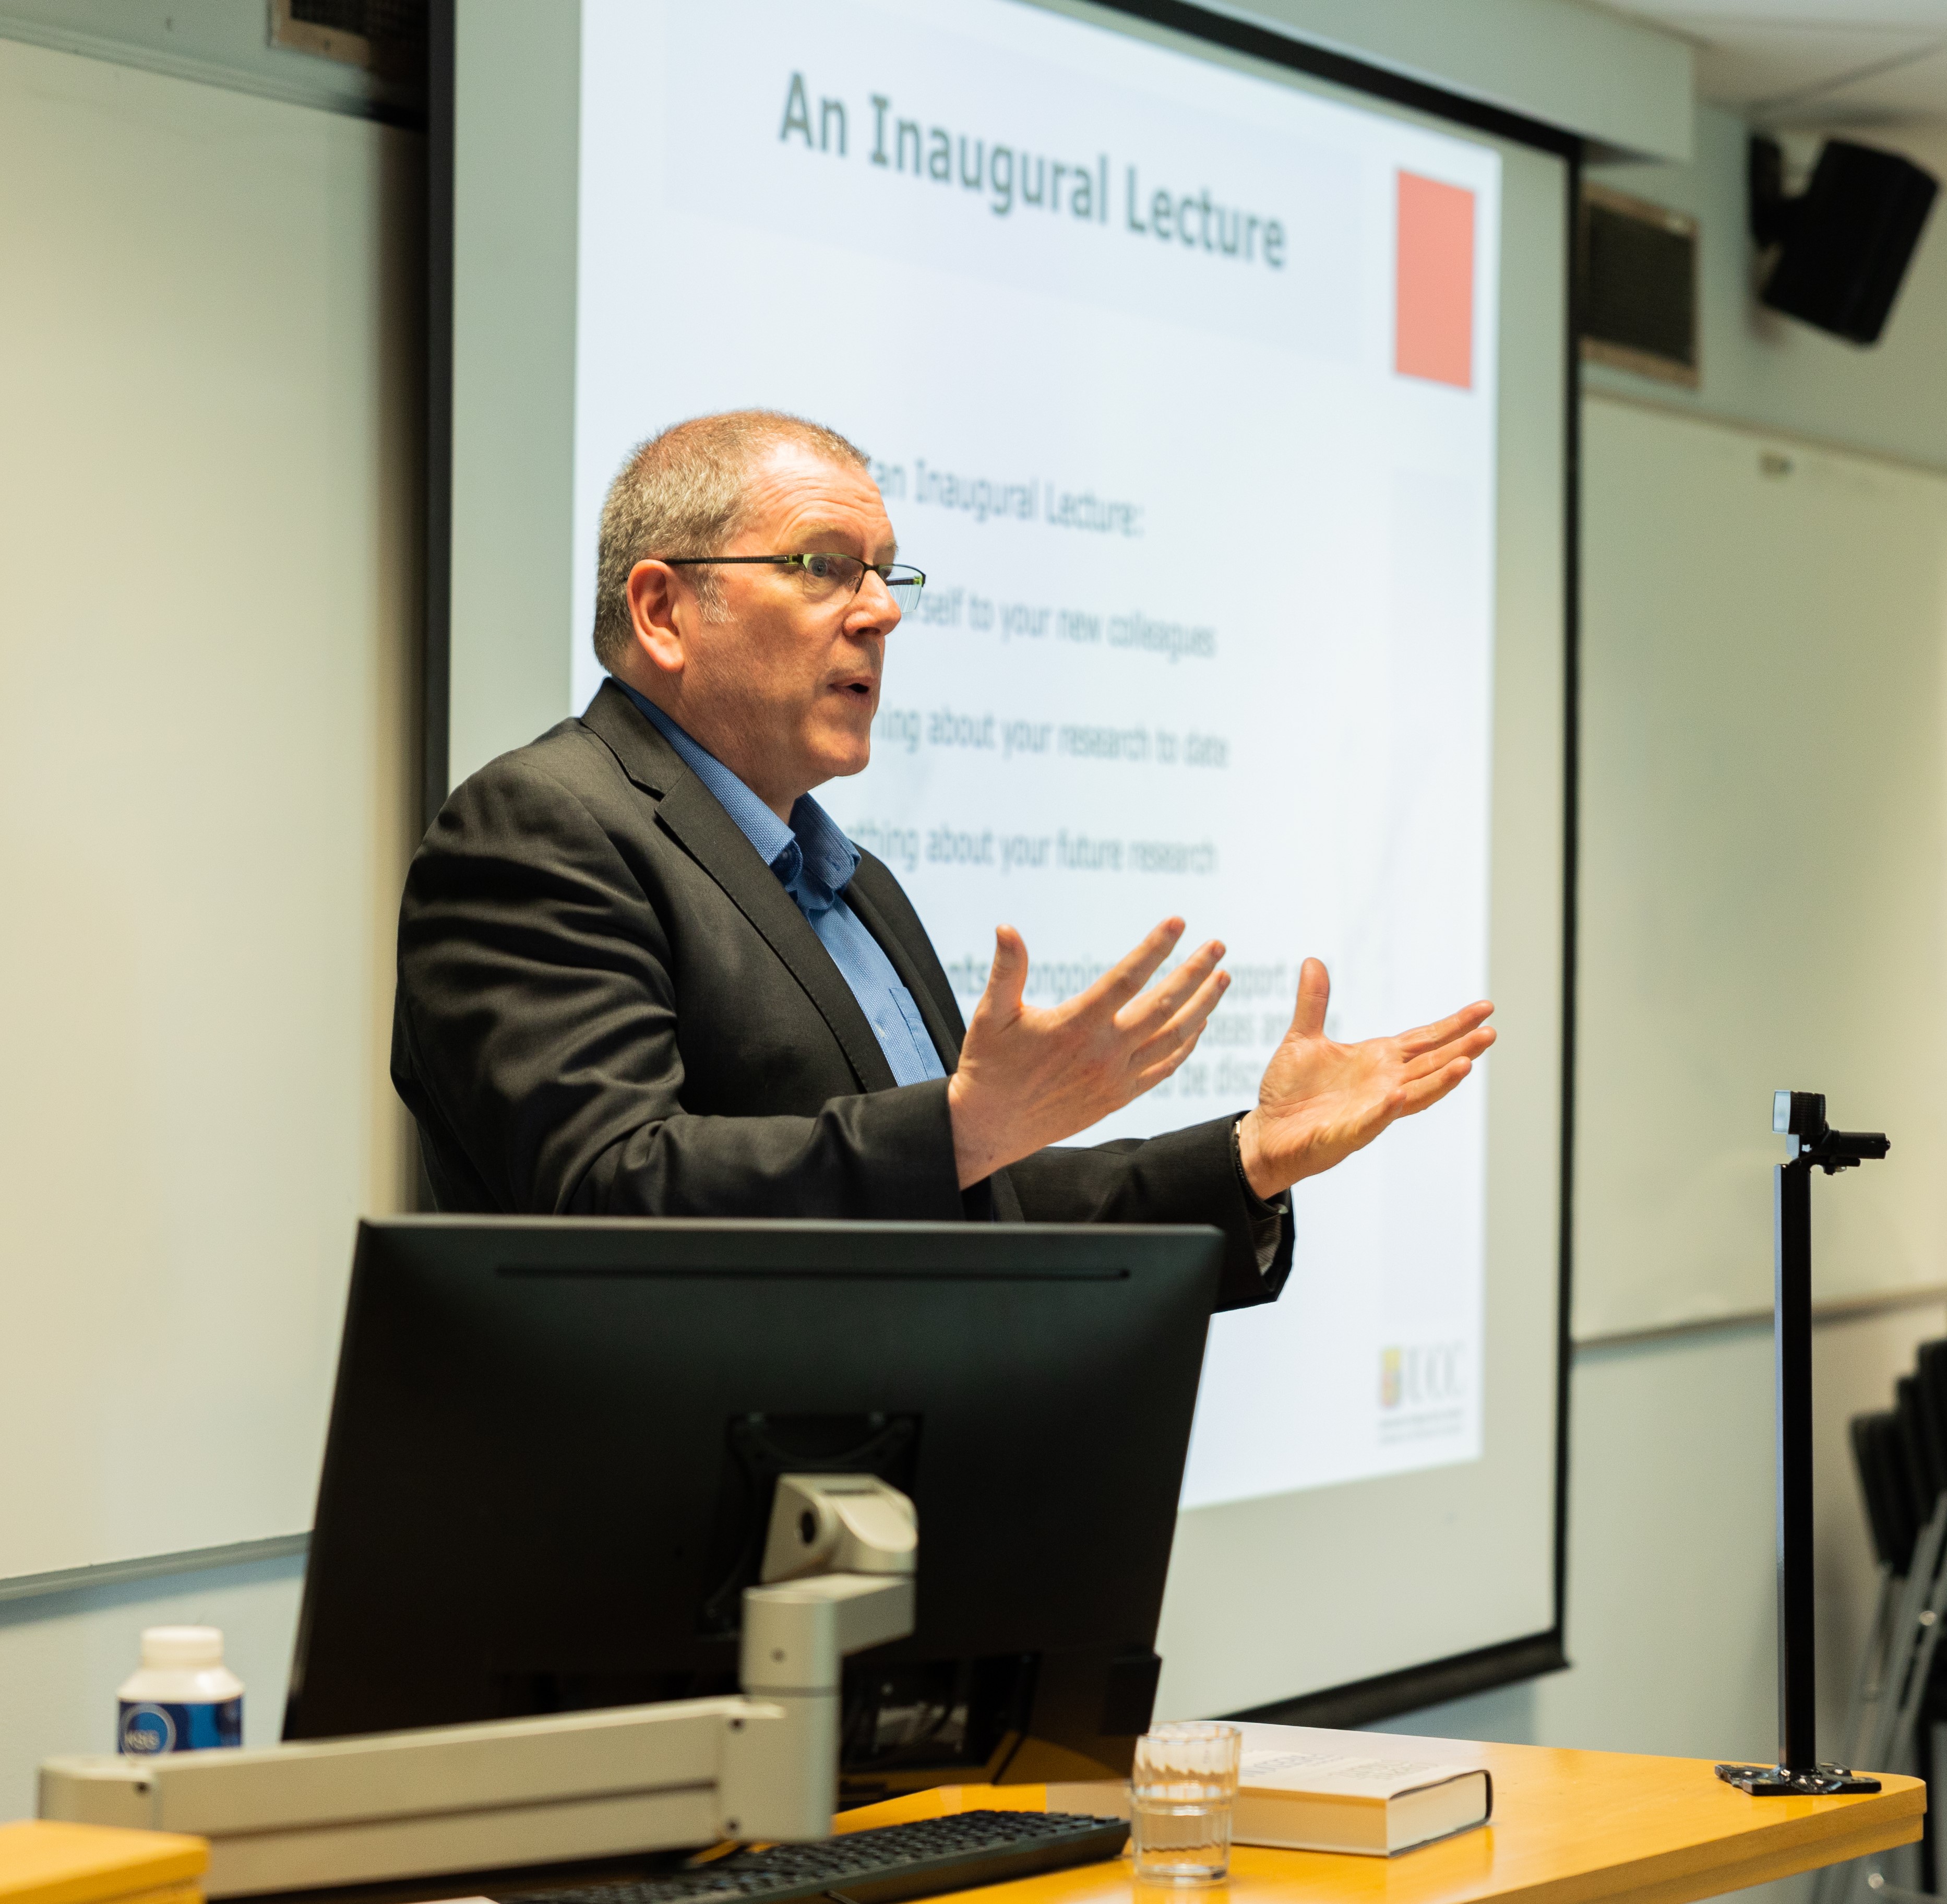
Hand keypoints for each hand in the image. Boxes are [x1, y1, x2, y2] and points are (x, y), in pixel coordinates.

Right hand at [948, 918, 1227, 1187]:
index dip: (1155, 948)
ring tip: (1221, 978)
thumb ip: (1007, 970)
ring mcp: (1116, 1078)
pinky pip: (1165, 1069)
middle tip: (1217, 945)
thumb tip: (1006, 927)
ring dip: (1203, 1006)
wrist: (991, 1128)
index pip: (1127, 978)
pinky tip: (1200, 1024)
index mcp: (1075, 1025)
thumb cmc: (989, 1066)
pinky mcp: (1119, 1097)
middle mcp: (1103, 1052)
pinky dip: (1187, 1046)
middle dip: (1195, 972)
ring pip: (1173, 1039)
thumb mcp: (991, 1014)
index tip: (1178, 923)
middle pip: (1164, 1006)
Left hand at [1238, 958, 1494, 1197]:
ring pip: (1414, 1095)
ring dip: (1440, 1082)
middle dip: (1461, 1049)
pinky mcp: (1347, 1134)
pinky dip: (1385, 1110)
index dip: (1454, 1025)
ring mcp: (1370, 1111)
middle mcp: (1384, 1085)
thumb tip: (1313, 961)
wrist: (1267, 1133)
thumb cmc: (1290, 1091)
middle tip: (1490, 1032)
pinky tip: (1397, 1096)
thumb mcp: (1302, 1039)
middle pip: (1431, 1065)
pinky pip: (1370, 1122)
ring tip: (1465, 1064)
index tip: (1485, 1009)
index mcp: (1378, 1061)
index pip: (1425, 1040)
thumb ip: (1313, 1003)